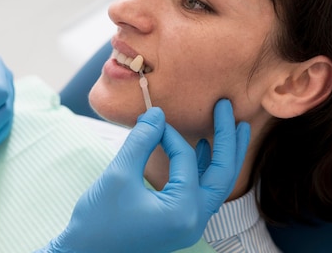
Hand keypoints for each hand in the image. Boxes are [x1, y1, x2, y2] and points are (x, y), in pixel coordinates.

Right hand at [41, 100, 249, 252]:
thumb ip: (141, 141)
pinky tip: (202, 149)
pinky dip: (204, 169)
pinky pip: (201, 192)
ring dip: (223, 155)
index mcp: (183, 211)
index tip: (150, 119)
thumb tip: (158, 114)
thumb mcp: (118, 174)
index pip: (185, 160)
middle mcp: (194, 220)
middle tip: (229, 108)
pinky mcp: (179, 222)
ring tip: (234, 127)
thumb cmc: (98, 220)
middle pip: (223, 174)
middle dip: (228, 140)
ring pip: (216, 184)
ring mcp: (189, 224)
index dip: (168, 134)